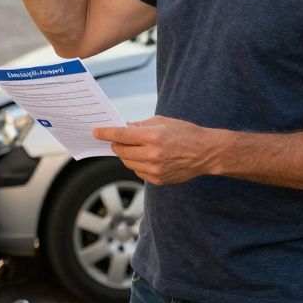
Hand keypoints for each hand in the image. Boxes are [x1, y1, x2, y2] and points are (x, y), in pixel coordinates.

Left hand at [92, 116, 223, 184]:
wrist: (206, 152)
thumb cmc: (185, 133)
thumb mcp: (162, 122)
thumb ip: (140, 126)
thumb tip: (122, 128)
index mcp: (153, 137)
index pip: (121, 135)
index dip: (106, 133)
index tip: (96, 132)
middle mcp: (152, 155)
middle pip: (122, 151)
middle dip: (117, 144)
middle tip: (118, 140)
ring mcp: (155, 170)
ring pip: (128, 163)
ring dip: (126, 155)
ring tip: (135, 148)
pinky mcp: (158, 180)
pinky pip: (138, 172)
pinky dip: (137, 164)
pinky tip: (146, 158)